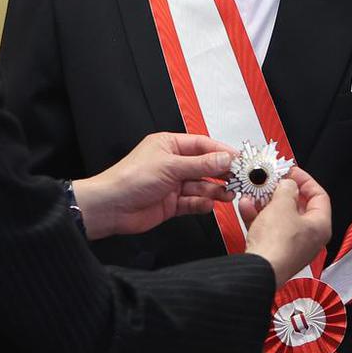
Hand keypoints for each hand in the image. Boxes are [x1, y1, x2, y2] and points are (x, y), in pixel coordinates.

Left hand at [71, 132, 235, 239]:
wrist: (111, 207)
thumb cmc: (129, 179)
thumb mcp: (170, 166)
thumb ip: (201, 164)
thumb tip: (224, 158)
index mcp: (169, 145)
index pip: (203, 145)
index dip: (223, 152)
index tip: (240, 159)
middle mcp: (172, 163)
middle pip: (205, 167)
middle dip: (222, 173)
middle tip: (239, 179)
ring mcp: (172, 184)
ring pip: (201, 186)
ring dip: (215, 191)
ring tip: (228, 194)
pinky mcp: (171, 203)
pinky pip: (193, 203)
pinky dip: (202, 204)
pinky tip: (208, 205)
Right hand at [242, 167, 331, 286]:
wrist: (258, 270)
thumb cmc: (276, 244)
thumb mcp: (282, 205)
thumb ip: (286, 189)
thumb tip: (289, 184)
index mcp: (320, 226)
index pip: (319, 196)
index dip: (305, 180)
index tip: (291, 171)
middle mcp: (309, 238)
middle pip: (298, 207)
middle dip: (281, 192)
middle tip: (271, 181)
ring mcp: (291, 246)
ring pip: (280, 217)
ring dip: (265, 203)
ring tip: (255, 192)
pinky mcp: (274, 251)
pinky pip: (268, 229)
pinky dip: (258, 217)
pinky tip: (246, 206)